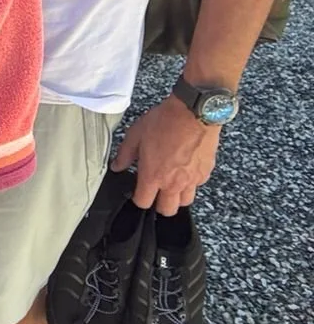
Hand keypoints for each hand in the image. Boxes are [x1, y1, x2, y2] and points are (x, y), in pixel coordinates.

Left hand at [111, 93, 222, 215]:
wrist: (194, 112)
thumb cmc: (164, 122)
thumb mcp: (135, 135)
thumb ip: (125, 154)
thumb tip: (117, 166)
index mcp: (153, 176)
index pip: (143, 202)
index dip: (137, 199)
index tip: (136, 192)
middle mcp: (174, 183)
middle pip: (167, 210)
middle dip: (158, 205)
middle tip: (154, 192)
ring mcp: (192, 179)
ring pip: (185, 202)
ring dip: (177, 197)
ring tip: (170, 184)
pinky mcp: (206, 172)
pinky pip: (197, 186)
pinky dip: (190, 183)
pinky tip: (184, 170)